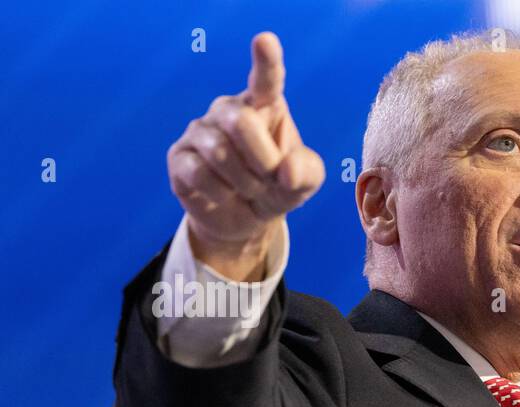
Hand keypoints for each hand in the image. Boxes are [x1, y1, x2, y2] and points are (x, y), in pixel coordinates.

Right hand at [166, 32, 323, 279]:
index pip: (265, 80)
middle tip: (270, 181)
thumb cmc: (279, 187)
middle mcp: (228, 109)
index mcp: (264, 105)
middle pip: (241, 123)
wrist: (247, 218)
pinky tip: (226, 195)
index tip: (265, 40)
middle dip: (263, 162)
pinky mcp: (179, 157)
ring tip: (251, 191)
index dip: (266, 61)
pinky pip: (199, 173)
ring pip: (219, 153)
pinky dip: (222, 194)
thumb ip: (306, 172)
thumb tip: (286, 171)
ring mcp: (200, 130)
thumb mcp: (304, 182)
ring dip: (245, 183)